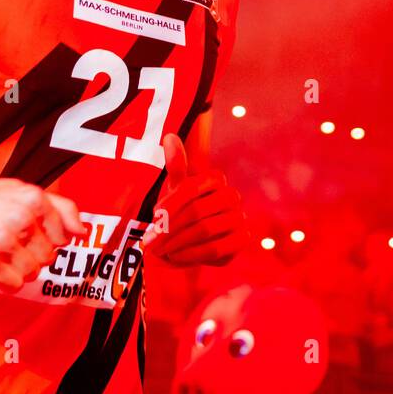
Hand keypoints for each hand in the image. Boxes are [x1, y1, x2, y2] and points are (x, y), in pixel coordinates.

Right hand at [0, 177, 85, 291]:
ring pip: (33, 272)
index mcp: (33, 197)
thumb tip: (83, 231)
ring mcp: (3, 238)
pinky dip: (5, 280)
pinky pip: (14, 283)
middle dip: (32, 255)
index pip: (63, 236)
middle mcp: (21, 216)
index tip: (28, 234)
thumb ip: (57, 207)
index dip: (48, 240)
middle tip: (8, 243)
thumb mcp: (20, 191)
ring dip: (18, 269)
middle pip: (48, 257)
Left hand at [144, 133, 249, 266]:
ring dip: (177, 243)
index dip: (168, 205)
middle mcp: (231, 196)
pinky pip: (215, 249)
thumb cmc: (183, 209)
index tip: (152, 219)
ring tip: (160, 250)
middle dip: (169, 229)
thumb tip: (170, 136)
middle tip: (150, 242)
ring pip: (204, 231)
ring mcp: (239, 218)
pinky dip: (191, 254)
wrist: (197, 238)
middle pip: (196, 212)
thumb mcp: (176, 188)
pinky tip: (176, 257)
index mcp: (215, 178)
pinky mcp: (242, 240)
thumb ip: (176, 165)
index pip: (189, 189)